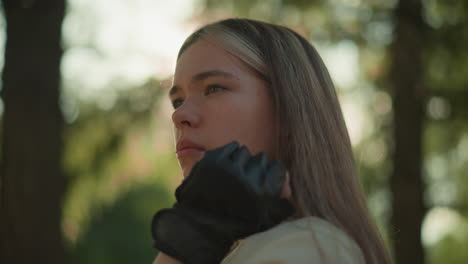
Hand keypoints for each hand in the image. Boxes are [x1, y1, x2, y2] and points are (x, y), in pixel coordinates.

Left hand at [151, 141, 293, 263]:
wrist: (202, 224)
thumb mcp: (264, 219)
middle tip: (245, 178)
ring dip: (241, 160)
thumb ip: (282, 202)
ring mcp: (230, 168)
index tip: (263, 179)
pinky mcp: (214, 161)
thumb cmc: (235, 223)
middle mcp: (249, 178)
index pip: (277, 168)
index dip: (271, 173)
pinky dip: (230, 154)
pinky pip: (231, 147)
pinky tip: (226, 166)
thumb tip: (289, 181)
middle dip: (255, 167)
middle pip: (261, 158)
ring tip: (234, 173)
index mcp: (264, 192)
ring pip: (245, 152)